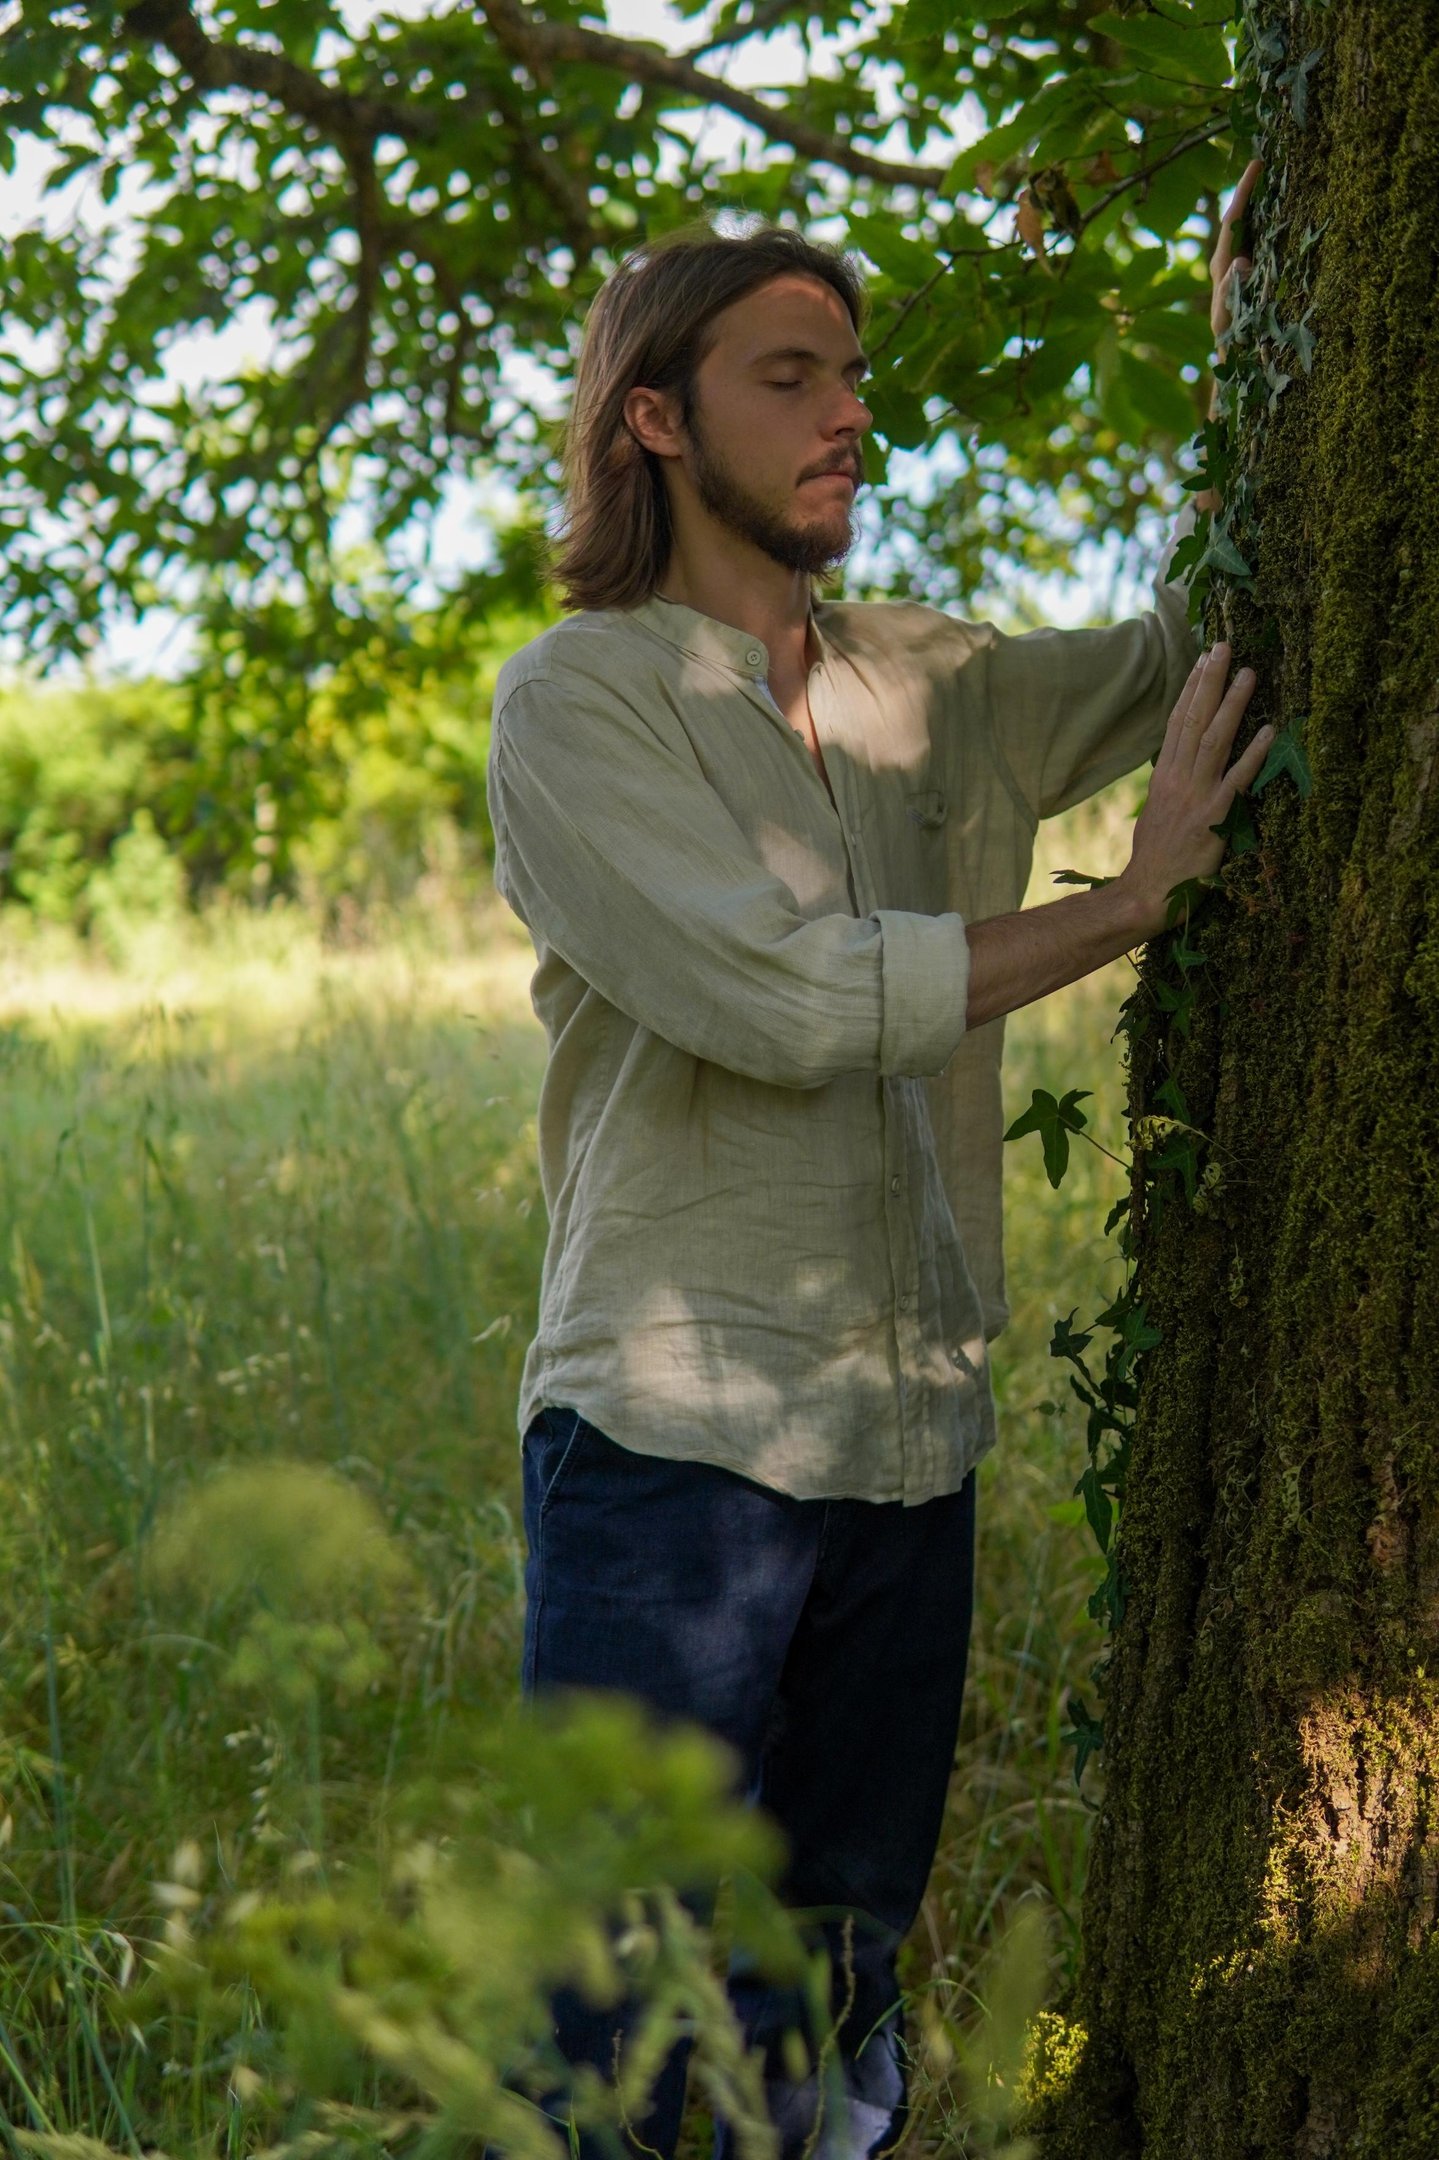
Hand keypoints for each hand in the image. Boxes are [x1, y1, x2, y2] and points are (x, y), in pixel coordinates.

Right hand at [1116, 643, 1272, 939]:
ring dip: (1233, 704)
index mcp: (1164, 777)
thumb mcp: (1155, 815)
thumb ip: (1170, 788)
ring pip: (1215, 739)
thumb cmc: (1154, 861)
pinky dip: (1255, 754)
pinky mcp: (1215, 817)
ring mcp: (1196, 796)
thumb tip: (1178, 769)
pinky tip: (1271, 731)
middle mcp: (1178, 779)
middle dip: (1210, 680)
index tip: (1203, 660)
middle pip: (1194, 719)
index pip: (1178, 723)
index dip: (1191, 689)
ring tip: (1250, 673)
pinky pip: (1238, 779)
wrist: (1147, 894)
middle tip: (1225, 646)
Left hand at [1210, 156, 1261, 362]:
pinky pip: (1260, 237)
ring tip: (1279, 171)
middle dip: (1252, 187)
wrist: (1234, 357)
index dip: (1244, 191)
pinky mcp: (1250, 269)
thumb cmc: (1230, 341)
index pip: (1232, 219)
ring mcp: (1238, 263)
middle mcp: (1226, 258)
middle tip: (1270, 155)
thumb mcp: (1229, 319)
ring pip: (1250, 224)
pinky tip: (1286, 203)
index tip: (1258, 164)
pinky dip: (1270, 218)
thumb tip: (1240, 261)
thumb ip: (1231, 292)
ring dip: (1262, 200)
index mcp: (1220, 265)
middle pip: (1240, 214)